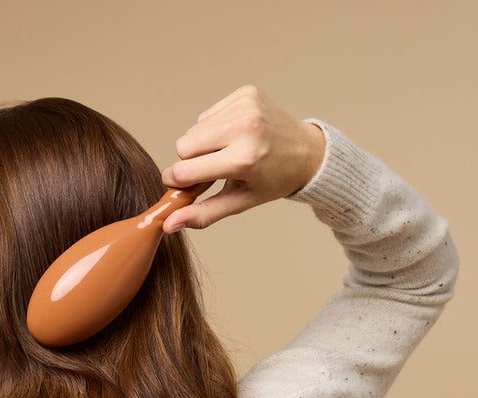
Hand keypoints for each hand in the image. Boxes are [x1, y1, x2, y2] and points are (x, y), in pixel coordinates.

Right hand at [161, 84, 325, 232]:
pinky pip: (208, 114)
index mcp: (244, 159)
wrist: (308, 152)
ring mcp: (246, 106)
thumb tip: (168, 224)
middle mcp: (245, 127)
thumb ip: (202, 214)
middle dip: (191, 160)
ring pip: (194, 129)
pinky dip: (215, 127)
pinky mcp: (246, 93)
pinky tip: (235, 136)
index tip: (179, 185)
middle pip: (183, 145)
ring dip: (204, 143)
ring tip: (228, 152)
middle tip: (213, 169)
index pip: (185, 169)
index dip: (176, 180)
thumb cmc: (273, 180)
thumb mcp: (240, 202)